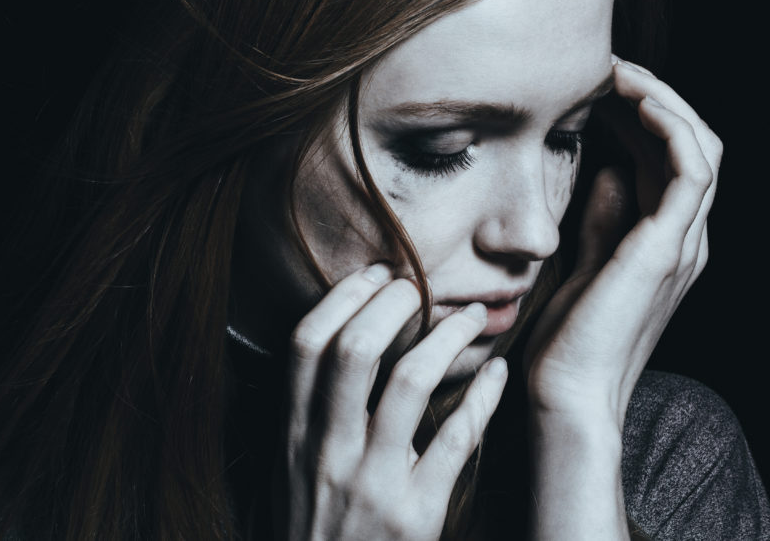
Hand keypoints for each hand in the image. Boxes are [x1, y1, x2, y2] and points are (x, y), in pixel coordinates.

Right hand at [285, 264, 508, 539]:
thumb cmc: (314, 532)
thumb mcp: (289, 474)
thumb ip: (305, 417)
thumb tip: (331, 349)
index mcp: (291, 437)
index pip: (305, 345)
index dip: (342, 298)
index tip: (374, 273)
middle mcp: (326, 453)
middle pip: (354, 350)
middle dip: (391, 302)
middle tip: (421, 285)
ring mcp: (372, 485)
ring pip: (410, 382)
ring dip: (447, 337)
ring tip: (471, 317)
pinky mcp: (417, 516)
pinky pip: (457, 439)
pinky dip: (483, 397)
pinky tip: (499, 375)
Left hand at [524, 58, 721, 424]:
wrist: (565, 393)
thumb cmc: (565, 339)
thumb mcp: (581, 264)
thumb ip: (601, 220)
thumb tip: (608, 170)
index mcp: (662, 240)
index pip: (666, 157)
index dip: (638, 115)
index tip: (592, 87)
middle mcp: (682, 237)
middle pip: (689, 143)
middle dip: (652, 98)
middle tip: (605, 68)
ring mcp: (681, 242)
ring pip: (699, 147)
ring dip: (663, 101)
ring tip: (618, 73)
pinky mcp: (667, 247)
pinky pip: (691, 170)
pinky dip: (672, 128)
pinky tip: (637, 102)